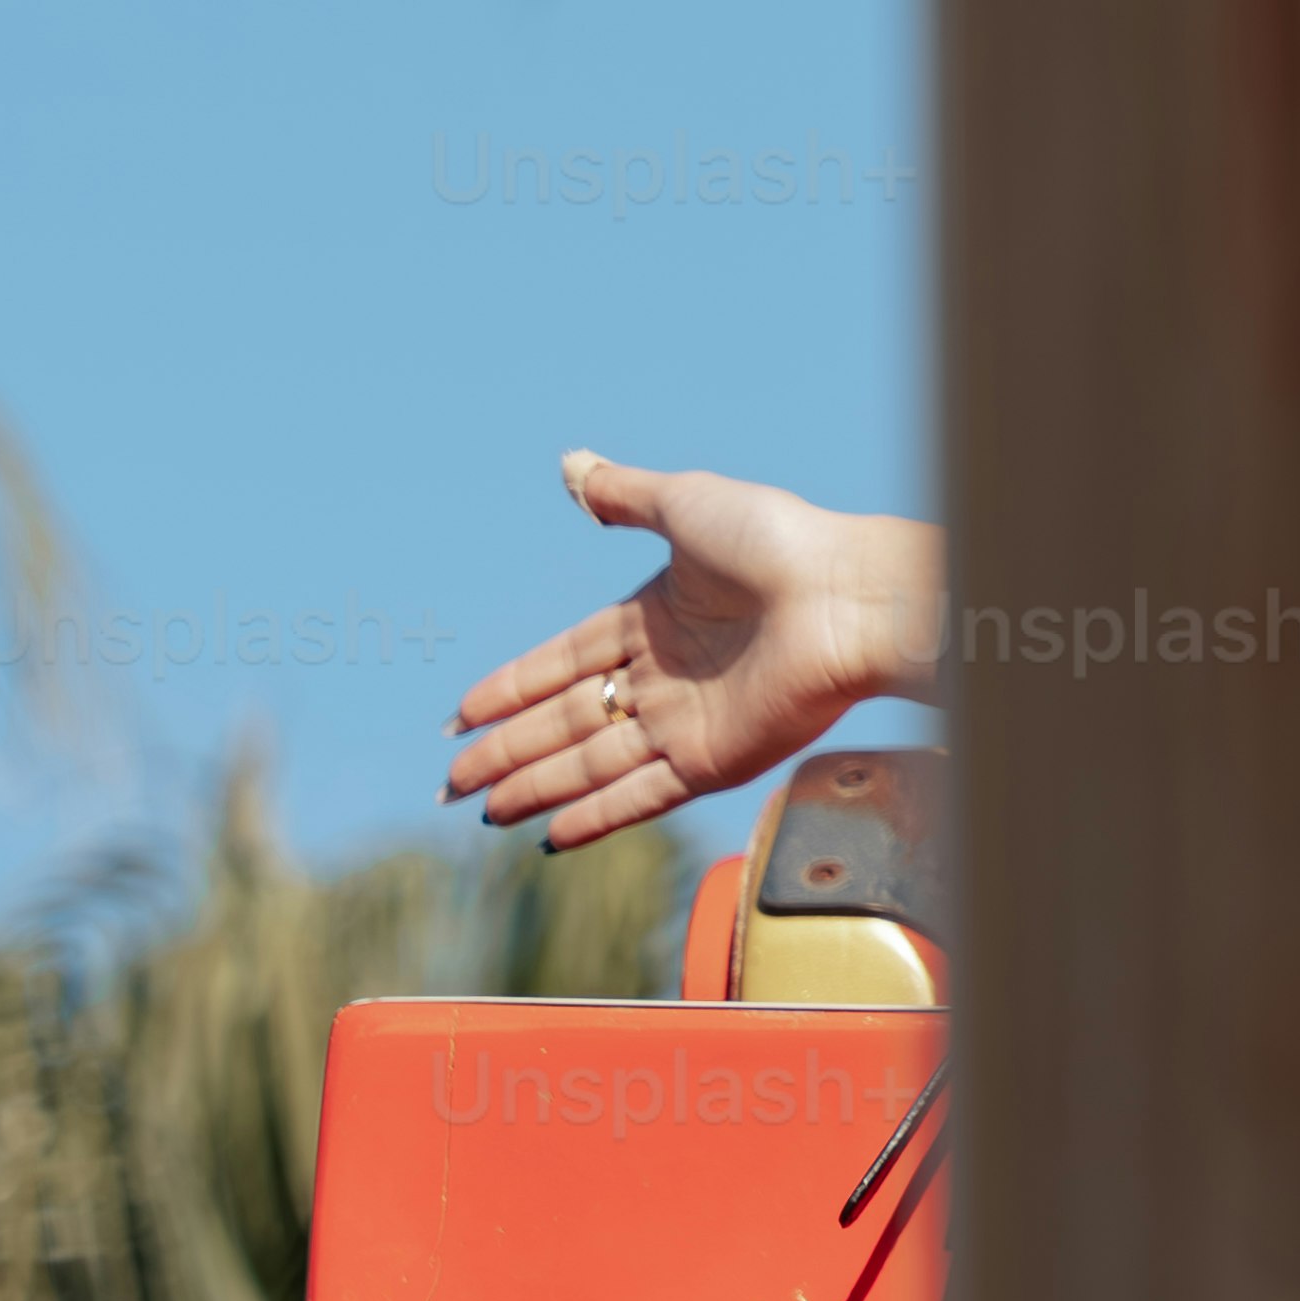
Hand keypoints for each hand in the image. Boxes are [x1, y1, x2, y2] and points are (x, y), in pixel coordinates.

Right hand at [447, 453, 940, 845]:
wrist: (849, 597)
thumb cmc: (780, 542)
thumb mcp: (688, 504)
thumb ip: (625, 495)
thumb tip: (570, 465)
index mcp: (655, 617)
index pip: (565, 661)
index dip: (512, 688)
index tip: (460, 715)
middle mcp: (665, 675)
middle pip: (567, 720)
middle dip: (507, 750)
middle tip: (450, 779)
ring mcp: (687, 722)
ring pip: (591, 763)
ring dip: (536, 788)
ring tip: (482, 810)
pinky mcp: (712, 761)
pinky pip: (639, 794)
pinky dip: (594, 816)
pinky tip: (547, 835)